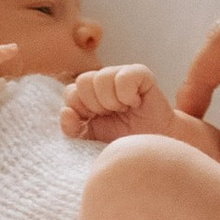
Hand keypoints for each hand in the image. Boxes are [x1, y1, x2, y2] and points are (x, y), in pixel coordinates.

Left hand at [60, 63, 188, 145]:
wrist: (153, 145)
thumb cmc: (123, 141)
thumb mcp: (91, 139)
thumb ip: (73, 129)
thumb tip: (65, 112)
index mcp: (88, 94)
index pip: (70, 92)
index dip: (80, 110)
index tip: (95, 122)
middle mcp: (103, 80)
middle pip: (82, 81)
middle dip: (94, 105)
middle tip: (111, 115)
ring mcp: (121, 74)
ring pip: (100, 78)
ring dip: (111, 101)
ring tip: (124, 110)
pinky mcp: (141, 73)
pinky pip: (123, 77)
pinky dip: (127, 95)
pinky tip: (135, 103)